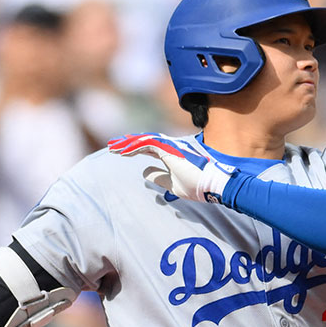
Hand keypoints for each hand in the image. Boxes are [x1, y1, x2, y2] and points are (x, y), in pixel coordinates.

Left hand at [108, 134, 236, 203]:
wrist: (213, 183)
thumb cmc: (197, 185)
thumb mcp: (173, 185)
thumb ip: (159, 177)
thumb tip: (144, 172)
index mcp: (172, 154)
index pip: (149, 147)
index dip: (135, 148)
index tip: (122, 151)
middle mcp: (170, 147)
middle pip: (144, 141)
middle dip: (128, 143)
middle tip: (113, 145)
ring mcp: (170, 146)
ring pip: (143, 140)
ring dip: (127, 144)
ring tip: (114, 148)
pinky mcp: (169, 149)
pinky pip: (147, 144)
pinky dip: (134, 147)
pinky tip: (123, 152)